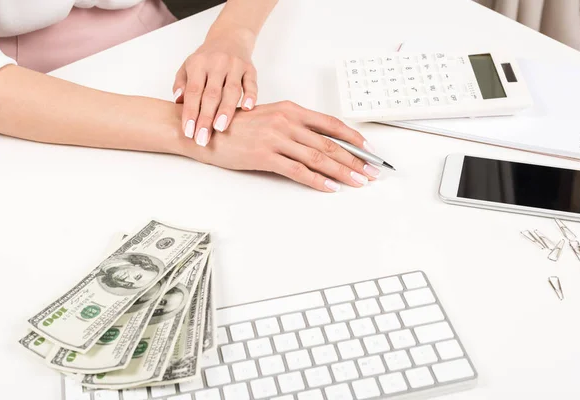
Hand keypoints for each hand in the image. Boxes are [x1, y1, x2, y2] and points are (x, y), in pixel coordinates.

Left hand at [173, 33, 256, 146]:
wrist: (229, 37)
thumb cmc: (206, 59)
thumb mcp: (188, 66)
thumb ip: (181, 84)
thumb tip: (178, 101)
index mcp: (198, 64)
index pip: (193, 92)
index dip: (190, 113)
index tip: (188, 132)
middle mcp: (217, 64)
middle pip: (211, 94)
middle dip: (206, 118)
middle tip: (203, 138)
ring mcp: (235, 66)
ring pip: (231, 91)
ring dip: (226, 110)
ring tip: (220, 129)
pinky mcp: (250, 69)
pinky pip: (252, 83)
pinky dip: (250, 96)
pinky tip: (247, 109)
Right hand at [180, 101, 380, 191]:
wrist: (206, 130)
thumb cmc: (237, 126)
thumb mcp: (270, 118)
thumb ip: (295, 127)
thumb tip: (321, 142)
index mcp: (291, 110)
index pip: (331, 124)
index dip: (354, 138)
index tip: (369, 150)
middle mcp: (287, 121)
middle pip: (330, 143)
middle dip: (356, 160)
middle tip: (372, 171)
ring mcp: (276, 139)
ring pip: (319, 157)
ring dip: (342, 172)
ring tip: (359, 182)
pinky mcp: (265, 156)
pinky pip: (298, 171)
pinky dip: (317, 181)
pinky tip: (330, 188)